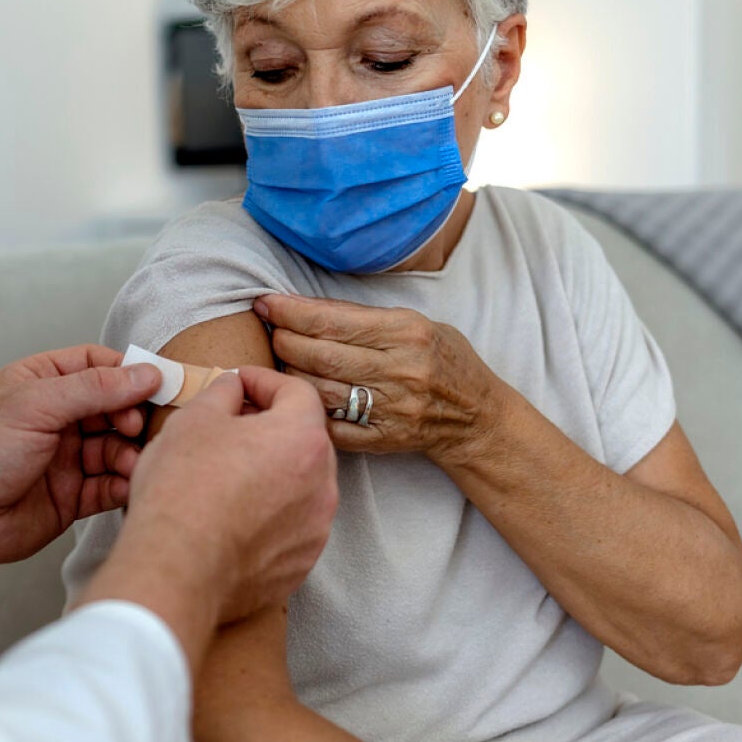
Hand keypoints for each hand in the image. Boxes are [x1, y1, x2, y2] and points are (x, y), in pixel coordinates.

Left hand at [0, 344, 162, 570]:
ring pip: (116, 448)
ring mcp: (66, 457)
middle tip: (137, 429)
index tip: (157, 384)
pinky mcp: (72, 496)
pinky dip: (122, 485)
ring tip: (131, 464)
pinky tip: (127, 486)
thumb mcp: (35, 405)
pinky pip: (109, 485)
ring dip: (130, 454)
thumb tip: (144, 373)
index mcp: (42, 383)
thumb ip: (93, 388)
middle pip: (115, 407)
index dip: (129, 373)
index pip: (98, 365)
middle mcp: (57, 417)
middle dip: (133, 417)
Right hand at [123, 367, 337, 623]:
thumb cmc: (183, 492)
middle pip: (304, 439)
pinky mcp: (300, 563)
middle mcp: (323, 485)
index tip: (239, 383)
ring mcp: (316, 529)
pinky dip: (269, 515)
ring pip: (300, 485)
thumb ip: (223, 393)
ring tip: (228, 475)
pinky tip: (232, 516)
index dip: (264, 381)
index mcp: (303, 439)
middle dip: (270, 427)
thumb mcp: (192, 420)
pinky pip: (291, 526)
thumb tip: (233, 389)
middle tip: (230, 427)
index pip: (297, 392)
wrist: (177, 572)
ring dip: (272, 472)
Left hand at [254, 293, 511, 463]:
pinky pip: (330, 425)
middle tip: (269, 332)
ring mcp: (390, 408)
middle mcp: (398, 370)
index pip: (331, 320)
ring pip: (318, 390)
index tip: (265, 303)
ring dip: (288, 373)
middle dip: (283, 340)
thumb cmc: (444, 361)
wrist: (476, 418)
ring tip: (279, 361)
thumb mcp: (416, 324)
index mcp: (406, 333)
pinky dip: (305, 409)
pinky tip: (295, 396)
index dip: (290, 311)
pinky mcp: (382, 439)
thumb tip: (308, 307)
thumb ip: (366, 318)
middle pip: (319, 355)